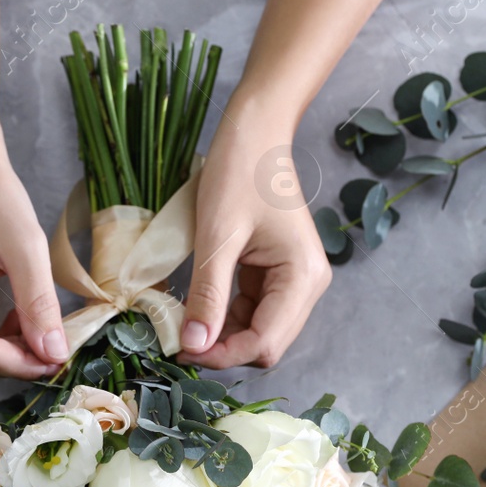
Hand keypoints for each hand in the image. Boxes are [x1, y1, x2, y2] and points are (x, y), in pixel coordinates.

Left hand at [178, 110, 330, 369]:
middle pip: (267, 343)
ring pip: (258, 331)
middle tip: (177, 341)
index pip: (266, 342)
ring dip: (222, 335)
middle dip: (224, 349)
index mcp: (303, 276)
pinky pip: (252, 310)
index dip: (224, 355)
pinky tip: (198, 308)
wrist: (255, 131)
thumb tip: (194, 345)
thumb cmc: (239, 172)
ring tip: (183, 325)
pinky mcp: (277, 274)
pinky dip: (225, 316)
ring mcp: (294, 280)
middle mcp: (308, 285)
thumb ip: (208, 294)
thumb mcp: (218, 236)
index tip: (181, 350)